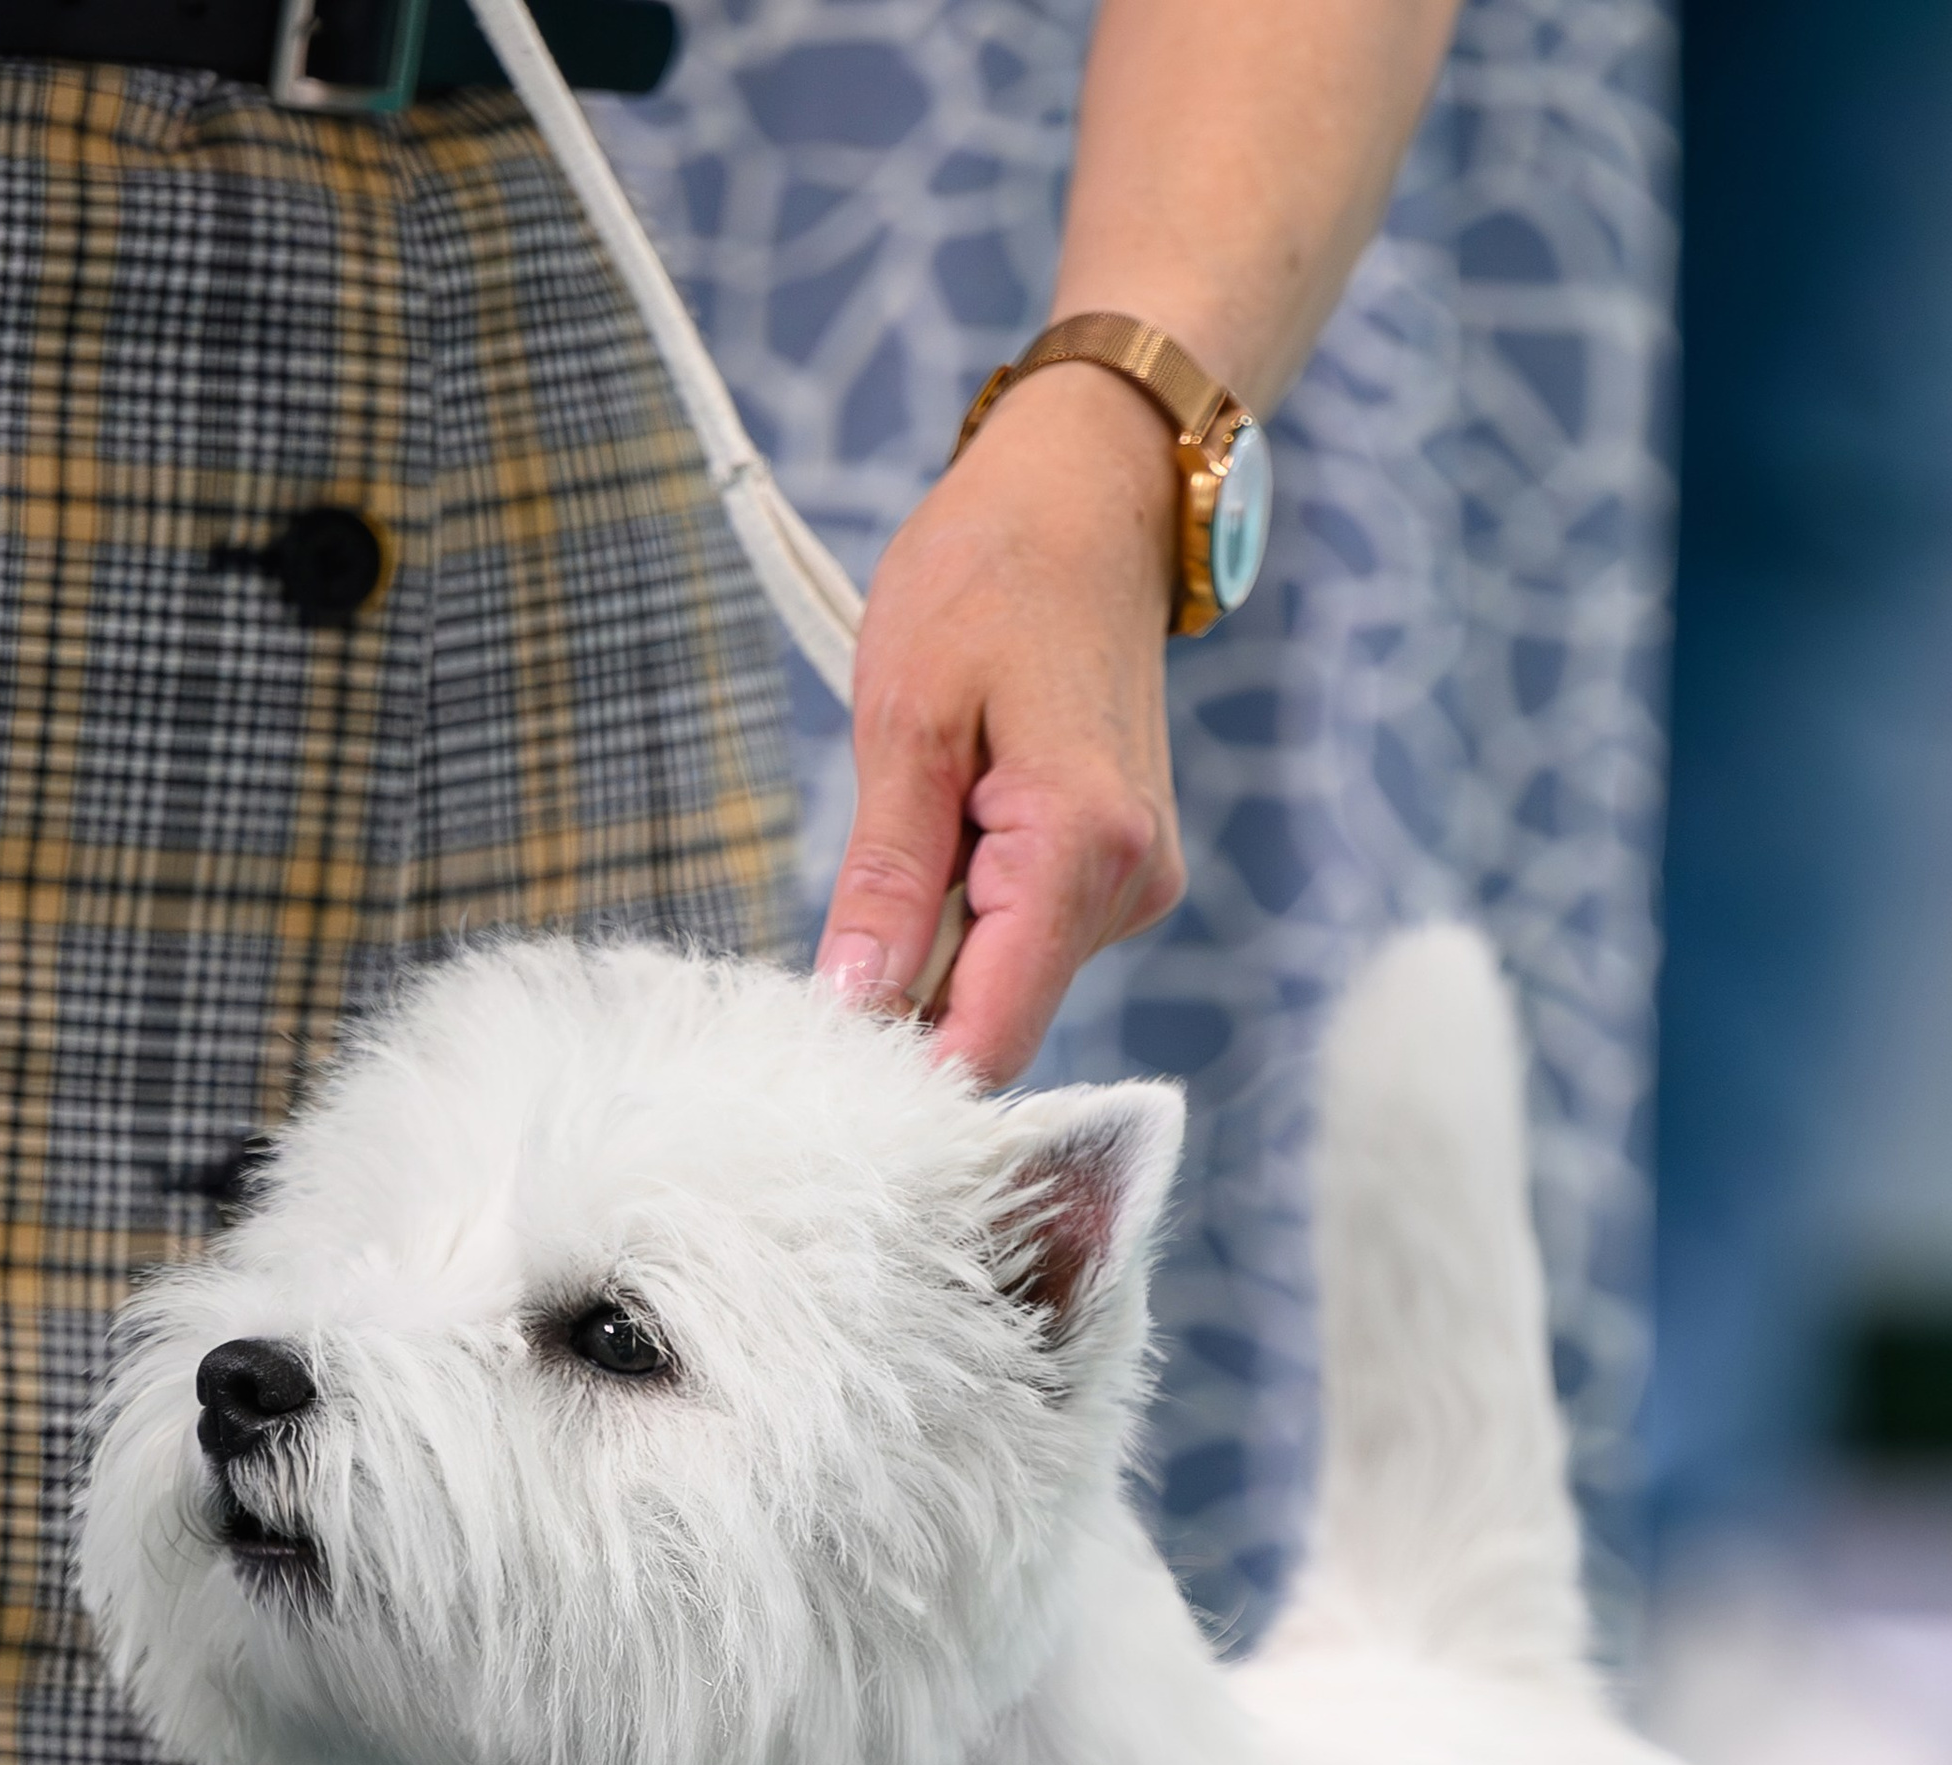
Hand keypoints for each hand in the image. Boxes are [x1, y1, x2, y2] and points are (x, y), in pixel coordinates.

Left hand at [816, 366, 1187, 1088]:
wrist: (1087, 501)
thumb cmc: (990, 578)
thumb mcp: (905, 721)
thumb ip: (885, 881)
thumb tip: (853, 1008)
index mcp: (1083, 852)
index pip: (990, 1038)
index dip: (901, 1076)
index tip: (817, 1069)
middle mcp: (1130, 887)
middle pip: (996, 1022)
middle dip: (907, 1010)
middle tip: (825, 952)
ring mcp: (1134, 887)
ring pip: (1007, 985)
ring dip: (933, 953)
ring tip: (902, 847)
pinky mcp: (1120, 876)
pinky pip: (1026, 941)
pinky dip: (967, 921)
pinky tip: (944, 845)